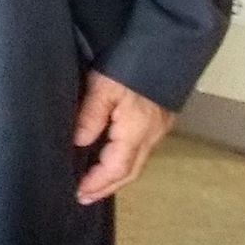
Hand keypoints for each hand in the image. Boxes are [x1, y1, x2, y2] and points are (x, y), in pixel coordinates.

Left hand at [73, 70, 174, 203]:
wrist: (166, 49)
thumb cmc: (132, 65)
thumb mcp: (103, 88)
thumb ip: (90, 116)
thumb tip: (78, 143)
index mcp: (136, 132)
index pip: (116, 169)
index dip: (97, 183)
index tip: (79, 193)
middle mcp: (150, 136)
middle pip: (129, 172)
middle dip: (107, 187)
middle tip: (86, 196)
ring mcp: (158, 129)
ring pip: (137, 162)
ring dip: (116, 175)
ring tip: (96, 181)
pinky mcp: (159, 120)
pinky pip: (140, 149)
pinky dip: (124, 160)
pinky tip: (112, 156)